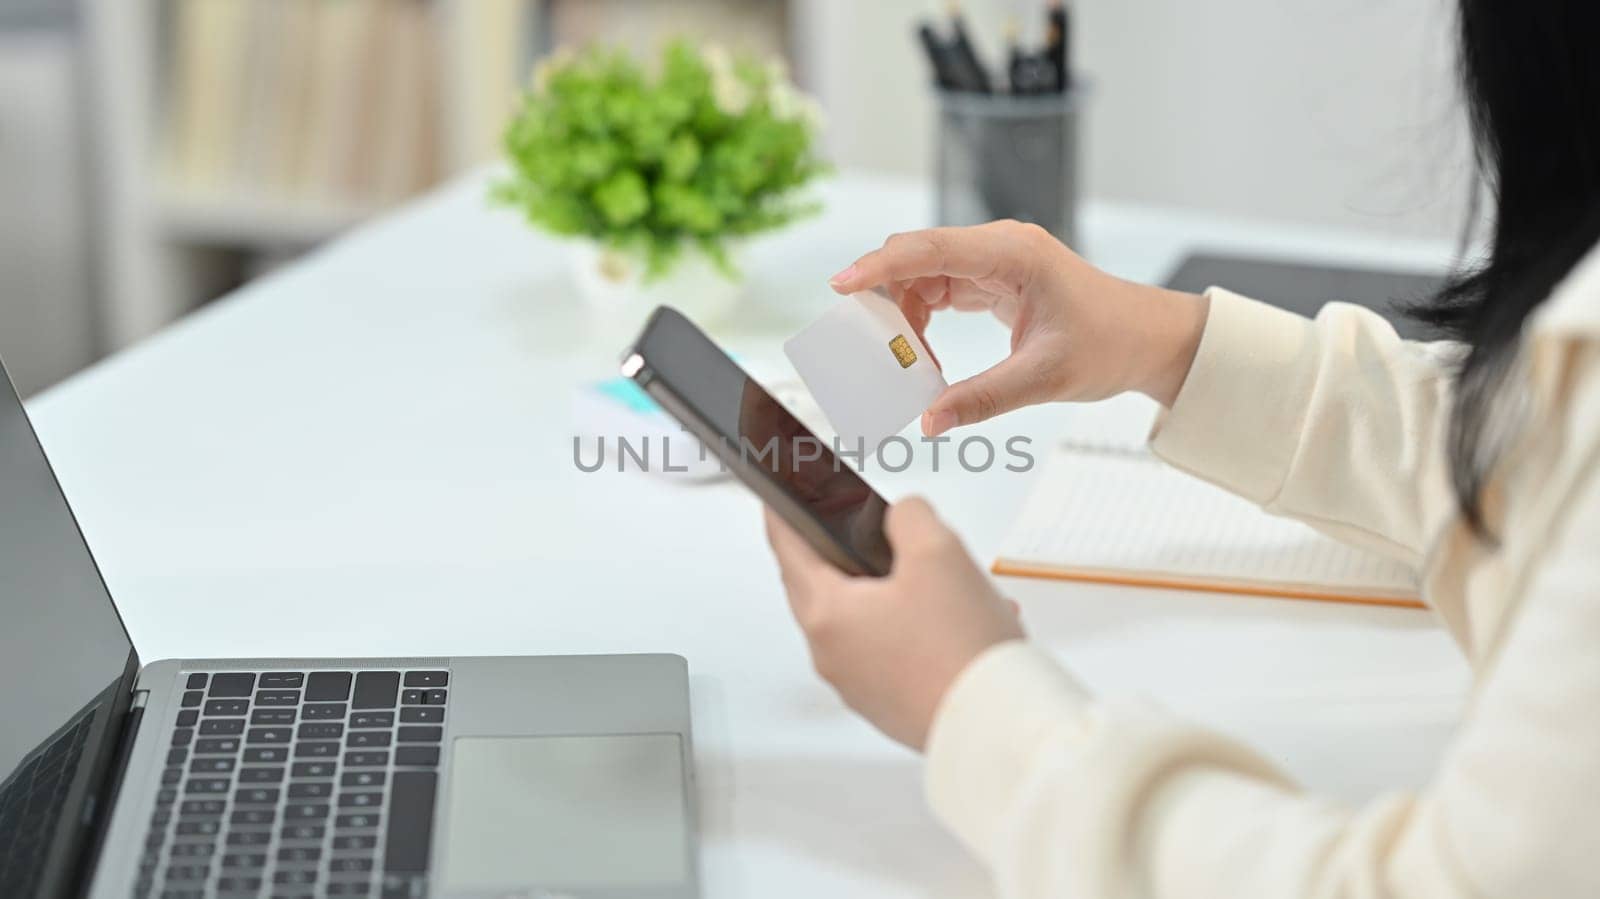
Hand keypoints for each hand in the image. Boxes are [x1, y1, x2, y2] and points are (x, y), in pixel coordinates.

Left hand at [765, 498, 1024, 750]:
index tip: (778, 498)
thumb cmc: (960, 649)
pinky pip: (892, 651)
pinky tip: (959, 618)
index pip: (789, 549)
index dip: (783, 514)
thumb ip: (909, 516)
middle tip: (868, 527)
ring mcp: (859, 685)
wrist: (996, 725)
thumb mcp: (937, 552)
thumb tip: (902, 518)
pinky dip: (916, 628)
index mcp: (826, 614)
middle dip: (849, 553)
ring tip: (942, 578)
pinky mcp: (889, 705)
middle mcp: (832, 654)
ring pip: (866, 620)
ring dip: (896, 593)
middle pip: (826, 586)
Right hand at [828, 221, 1209, 434]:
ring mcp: (994, 261)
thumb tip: (929, 421)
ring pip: (921, 277)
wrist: (1148, 340)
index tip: (841, 285)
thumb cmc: (1111, 344)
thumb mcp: (1044, 378)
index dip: (880, 266)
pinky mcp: (992, 279)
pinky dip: (921, 323)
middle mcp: (998, 247)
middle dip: (884, 300)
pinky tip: (924, 357)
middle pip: (916, 258)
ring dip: (903, 319)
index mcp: (1013, 254)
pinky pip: (938, 291)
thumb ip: (981, 399)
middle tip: (868, 348)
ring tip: (908, 366)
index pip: (929, 249)